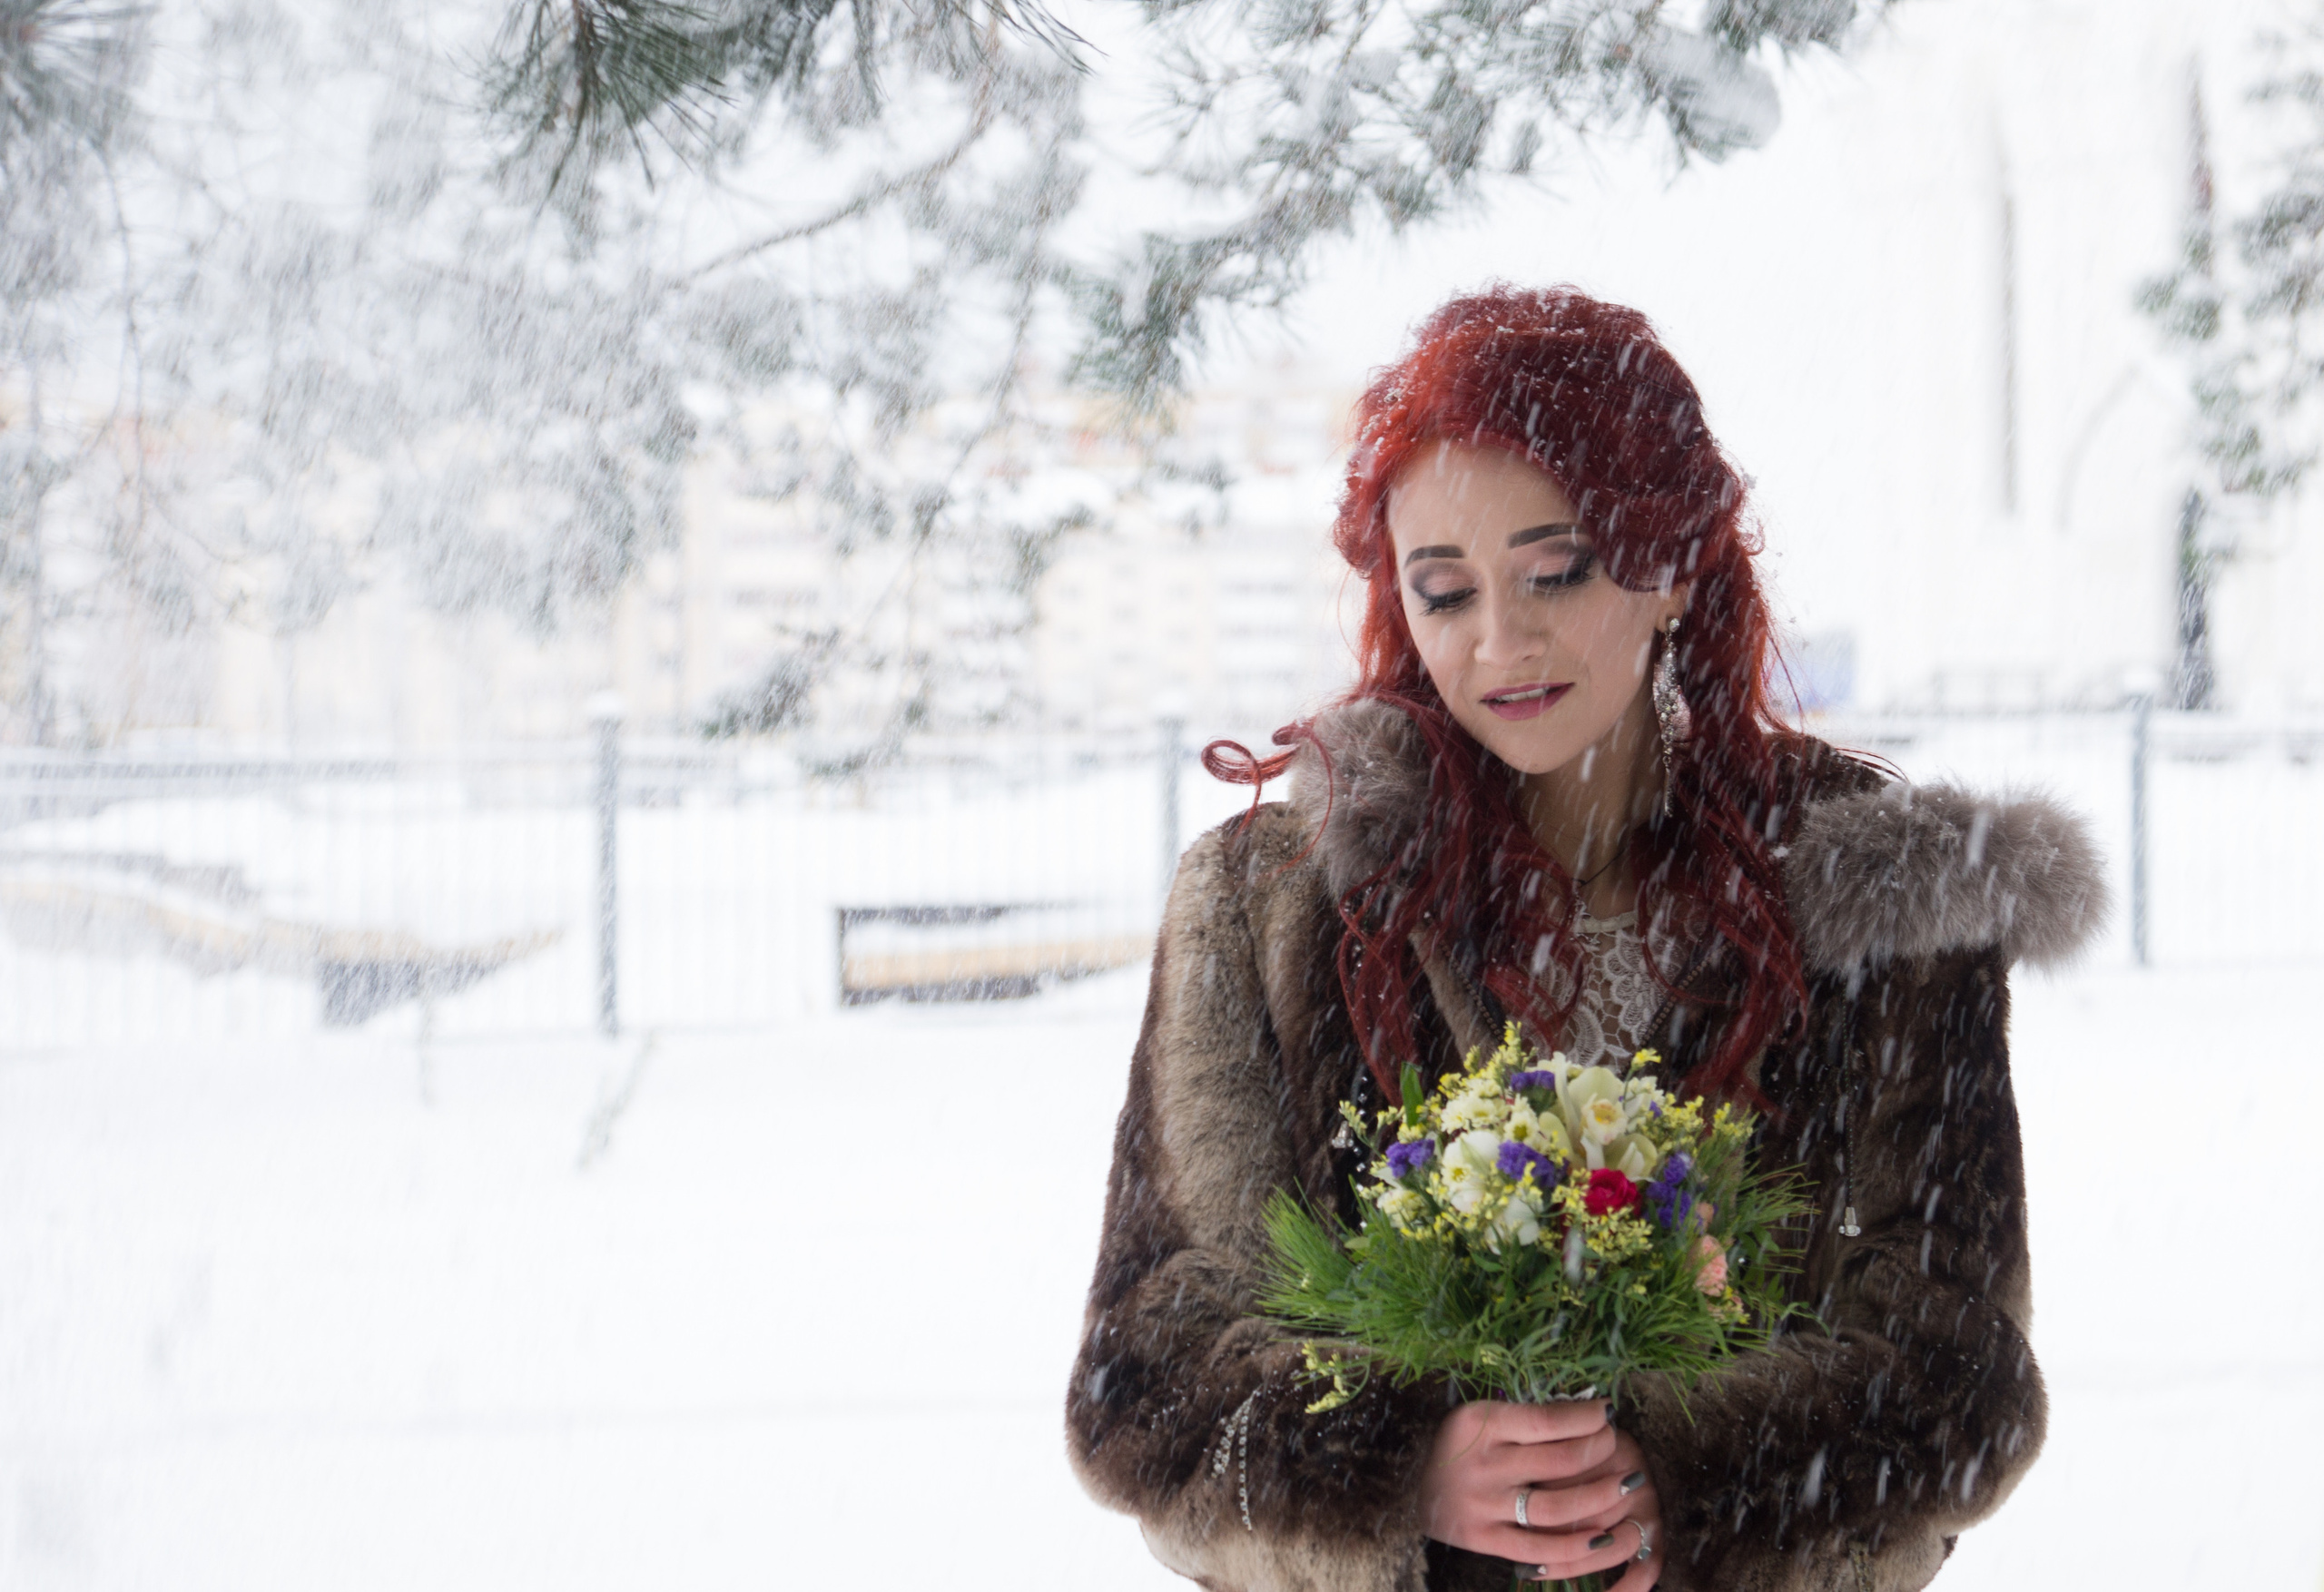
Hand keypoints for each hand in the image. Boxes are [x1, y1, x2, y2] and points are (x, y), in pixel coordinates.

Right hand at [1415, 1400, 1662, 1586]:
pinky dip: (1576, 1545)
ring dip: (1601, 1497)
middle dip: (1600, 1450)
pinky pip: (1540, 1549)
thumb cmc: (1459, 1445)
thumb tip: (1589, 1411)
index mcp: (1480, 1423)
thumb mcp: (1481, 1417)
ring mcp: (1483, 1506)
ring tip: (1628, 1486)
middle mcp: (1482, 1465)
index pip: (1547, 1419)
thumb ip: (1526, 1417)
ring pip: (1556, 1508)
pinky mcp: (1484, 1540)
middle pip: (1560, 1461)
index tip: (1608, 1411)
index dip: (1587, 1416)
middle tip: (1619, 1445)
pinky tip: (1604, 1536)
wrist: (1408, 1486)